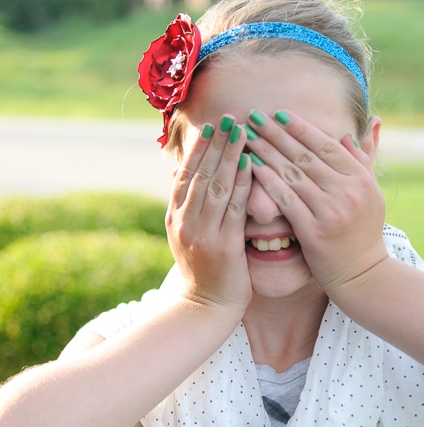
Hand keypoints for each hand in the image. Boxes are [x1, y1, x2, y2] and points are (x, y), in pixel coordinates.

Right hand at [166, 115, 251, 314]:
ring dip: (229, 155)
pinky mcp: (223, 246)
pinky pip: (234, 207)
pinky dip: (242, 183)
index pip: (186, 175)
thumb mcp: (186, 237)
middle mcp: (185, 222)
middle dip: (216, 144)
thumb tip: (181, 175)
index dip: (199, 149)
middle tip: (230, 118)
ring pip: (216, 185)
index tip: (212, 127)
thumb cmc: (202, 272)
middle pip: (201, 174)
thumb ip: (187, 207)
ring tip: (241, 131)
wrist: (203, 308)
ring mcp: (202, 233)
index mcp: (175, 217)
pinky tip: (251, 164)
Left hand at [244, 109, 387, 301]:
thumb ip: (359, 163)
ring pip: (293, 174)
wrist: (362, 274)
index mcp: (359, 178)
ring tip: (246, 137)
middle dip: (276, 134)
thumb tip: (345, 135)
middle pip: (305, 155)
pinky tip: (251, 167)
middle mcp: (346, 190)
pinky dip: (268, 181)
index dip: (300, 128)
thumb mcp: (369, 194)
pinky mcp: (314, 231)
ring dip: (266, 152)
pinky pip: (286, 200)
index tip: (278, 114)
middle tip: (253, 117)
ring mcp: (330, 211)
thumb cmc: (362, 233)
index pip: (325, 145)